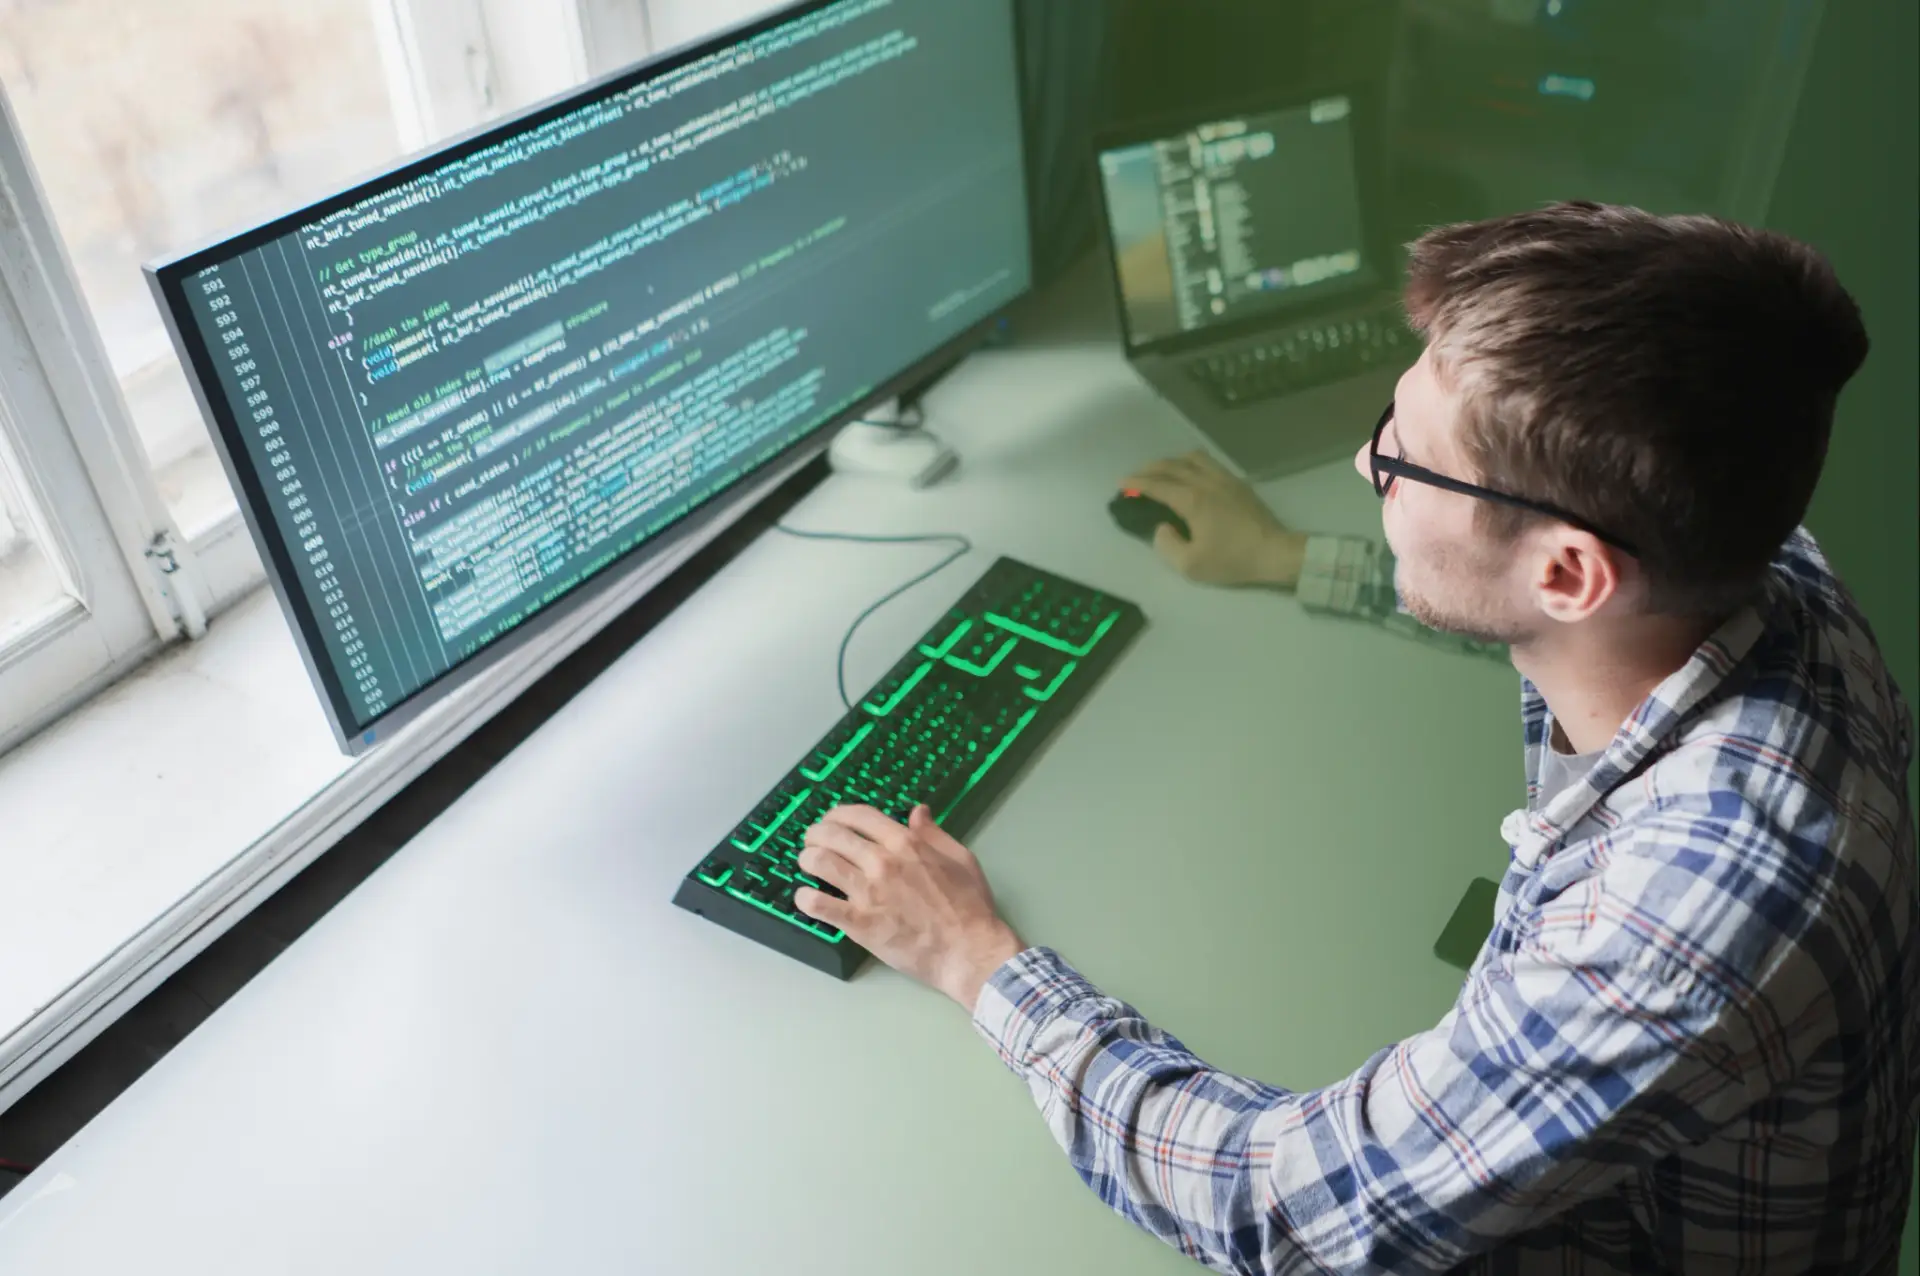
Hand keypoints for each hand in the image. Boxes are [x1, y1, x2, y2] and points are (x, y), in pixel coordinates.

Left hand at [795, 804, 1024, 1010]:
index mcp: (906, 843)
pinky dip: (805, 899)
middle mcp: (882, 862)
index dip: (838, 814)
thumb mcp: (960, 859)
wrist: (968, 951)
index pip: (860, 816)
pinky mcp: (859, 923)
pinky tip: (804, 898)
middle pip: (833, 835)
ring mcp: (868, 892)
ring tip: (807, 864)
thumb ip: (934, 834)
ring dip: (807, 860)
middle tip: (812, 842)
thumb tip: (917, 812)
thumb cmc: (969, 906)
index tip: (832, 820)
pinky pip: (819, 905)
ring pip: (820, 862)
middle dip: (816, 834)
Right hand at [1121, 450, 1306, 587]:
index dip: (1136, 483)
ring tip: (1163, 471)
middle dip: (1149, 469)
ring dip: (1172, 461)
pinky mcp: (1238, 483)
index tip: (1122, 483)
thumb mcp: (1191, 565)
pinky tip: (1191, 473)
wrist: (1275, 552)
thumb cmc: (1232, 560)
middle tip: (1136, 476)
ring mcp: (1224, 479)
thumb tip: (1162, 527)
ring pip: (1192, 458)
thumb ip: (1167, 545)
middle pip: (1172, 466)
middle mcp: (1205, 482)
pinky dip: (1192, 463)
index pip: (1157, 485)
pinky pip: (1210, 463)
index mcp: (1192, 500)